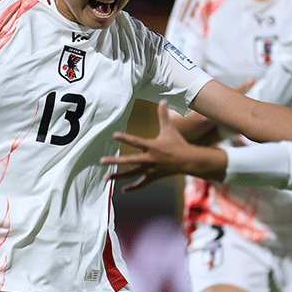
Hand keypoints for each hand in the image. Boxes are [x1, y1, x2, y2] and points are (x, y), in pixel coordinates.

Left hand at [103, 101, 226, 191]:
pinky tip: (123, 190)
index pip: (136, 141)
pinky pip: (141, 183)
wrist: (188, 161)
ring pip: (131, 174)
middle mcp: (149, 159)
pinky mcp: (153, 177)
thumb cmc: (178, 143)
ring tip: (106, 177)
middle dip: (115, 161)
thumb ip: (163, 115)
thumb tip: (163, 100)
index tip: (114, 135)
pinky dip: (133, 188)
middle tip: (102, 161)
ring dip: (118, 176)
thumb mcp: (170, 129)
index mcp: (152, 146)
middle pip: (129, 161)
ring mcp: (150, 169)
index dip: (125, 138)